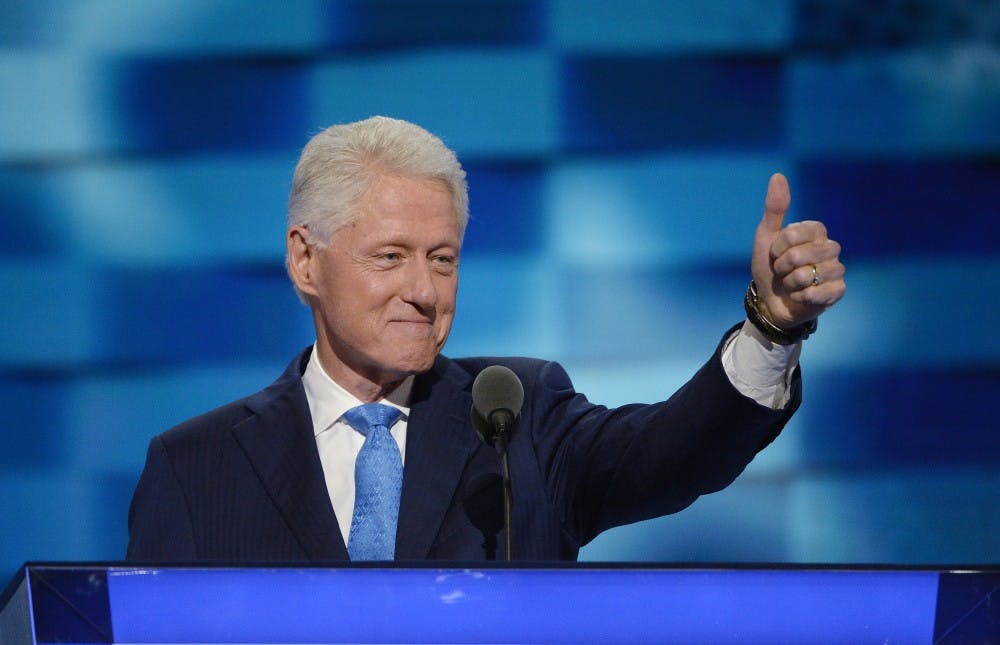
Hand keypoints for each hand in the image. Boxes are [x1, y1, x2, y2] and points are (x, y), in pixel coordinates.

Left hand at [751, 173, 845, 328]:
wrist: (770, 301)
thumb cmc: (769, 267)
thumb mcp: (766, 237)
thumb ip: (774, 208)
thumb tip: (778, 175)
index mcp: (815, 231)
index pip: (795, 233)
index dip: (778, 247)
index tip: (775, 253)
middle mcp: (829, 247)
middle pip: (801, 255)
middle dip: (782, 266)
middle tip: (782, 271)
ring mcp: (836, 269)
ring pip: (809, 274)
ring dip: (791, 283)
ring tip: (791, 284)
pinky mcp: (838, 290)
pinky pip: (821, 292)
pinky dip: (802, 296)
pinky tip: (801, 296)